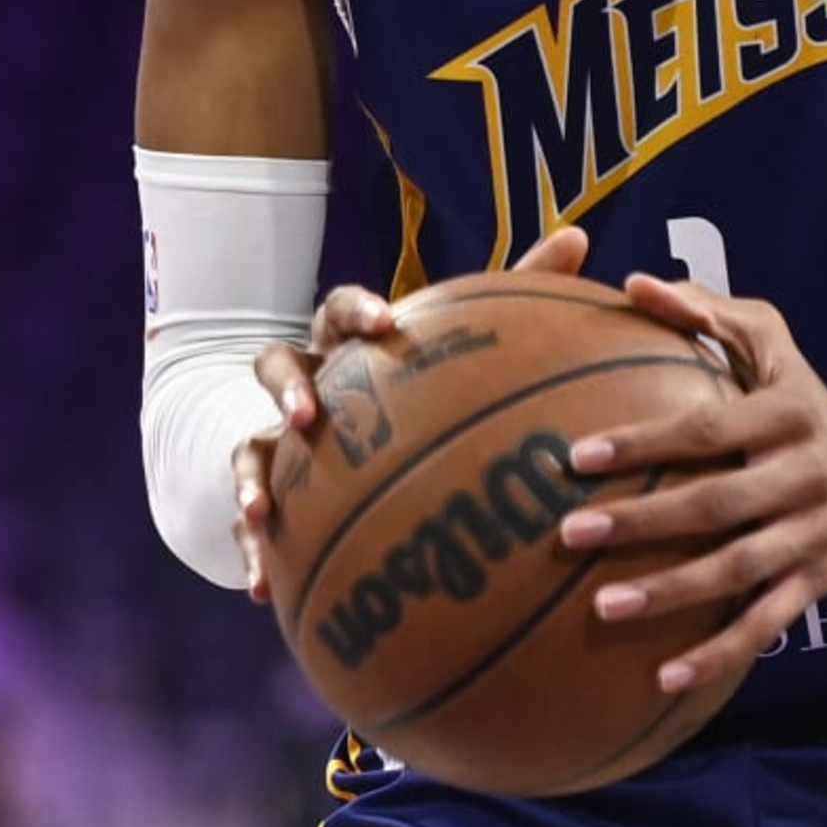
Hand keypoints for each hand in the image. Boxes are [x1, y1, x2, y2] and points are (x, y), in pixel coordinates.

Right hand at [226, 225, 592, 602]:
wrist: (340, 434)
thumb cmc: (412, 379)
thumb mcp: (457, 341)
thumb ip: (514, 291)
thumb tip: (578, 235)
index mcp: (347, 344)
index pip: (339, 309)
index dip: (357, 312)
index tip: (385, 325)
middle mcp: (306, 383)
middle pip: (276, 364)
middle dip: (289, 388)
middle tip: (309, 416)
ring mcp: (278, 440)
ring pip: (250, 447)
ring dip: (251, 476)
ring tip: (262, 509)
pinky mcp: (269, 495)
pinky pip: (249, 527)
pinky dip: (253, 553)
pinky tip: (266, 590)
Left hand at [560, 273, 826, 692]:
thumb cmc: (802, 393)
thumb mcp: (770, 342)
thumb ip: (705, 310)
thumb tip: (635, 283)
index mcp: (785, 412)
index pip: (707, 427)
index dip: (645, 440)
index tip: (577, 455)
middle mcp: (803, 476)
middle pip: (718, 504)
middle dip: (644, 523)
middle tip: (569, 535)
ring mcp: (812, 535)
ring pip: (739, 572)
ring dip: (672, 594)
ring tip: (602, 609)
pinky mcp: (817, 584)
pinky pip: (764, 626)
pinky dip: (718, 656)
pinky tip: (662, 680)